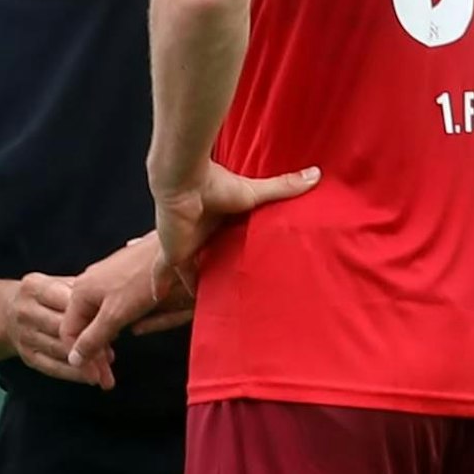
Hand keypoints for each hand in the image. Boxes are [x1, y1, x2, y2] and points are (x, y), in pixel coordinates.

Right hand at [4, 272, 114, 388]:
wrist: (5, 311)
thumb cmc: (44, 296)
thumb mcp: (58, 284)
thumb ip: (80, 294)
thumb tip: (110, 313)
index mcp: (35, 287)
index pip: (66, 302)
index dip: (90, 316)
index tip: (113, 327)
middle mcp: (25, 310)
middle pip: (61, 329)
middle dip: (89, 345)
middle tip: (111, 359)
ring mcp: (24, 334)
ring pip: (58, 351)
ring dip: (84, 364)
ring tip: (106, 374)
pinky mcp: (26, 355)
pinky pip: (51, 367)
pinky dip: (72, 374)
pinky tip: (90, 377)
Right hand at [60, 232, 192, 372]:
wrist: (176, 247)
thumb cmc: (142, 279)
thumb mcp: (115, 314)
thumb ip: (93, 337)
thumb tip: (73, 359)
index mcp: (81, 291)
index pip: (68, 330)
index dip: (80, 357)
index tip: (94, 378)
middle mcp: (90, 285)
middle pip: (86, 326)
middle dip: (96, 354)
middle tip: (107, 379)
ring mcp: (109, 283)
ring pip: (103, 320)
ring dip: (110, 341)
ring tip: (115, 361)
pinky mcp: (128, 282)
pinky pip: (121, 310)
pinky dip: (129, 324)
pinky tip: (138, 329)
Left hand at [152, 160, 321, 295]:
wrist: (183, 180)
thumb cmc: (216, 184)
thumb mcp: (255, 193)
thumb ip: (283, 188)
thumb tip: (317, 174)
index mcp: (218, 219)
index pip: (223, 238)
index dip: (227, 248)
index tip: (235, 259)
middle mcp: (199, 232)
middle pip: (204, 255)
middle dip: (207, 267)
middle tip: (217, 286)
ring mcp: (184, 243)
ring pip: (185, 267)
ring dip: (188, 278)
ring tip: (195, 299)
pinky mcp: (172, 253)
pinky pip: (164, 273)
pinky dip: (161, 283)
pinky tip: (157, 297)